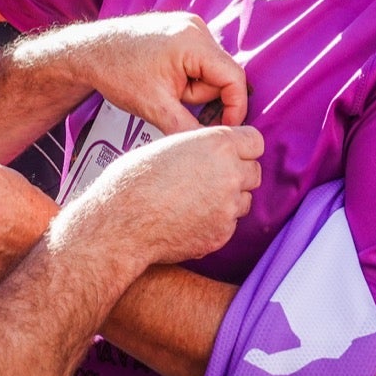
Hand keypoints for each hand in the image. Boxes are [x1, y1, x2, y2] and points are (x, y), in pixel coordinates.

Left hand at [63, 12, 247, 133]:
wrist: (89, 52)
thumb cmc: (116, 73)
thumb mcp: (154, 107)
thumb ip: (187, 128)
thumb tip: (212, 146)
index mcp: (193, 42)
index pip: (234, 78)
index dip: (235, 108)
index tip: (223, 130)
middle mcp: (196, 28)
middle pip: (221, 75)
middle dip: (201, 97)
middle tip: (171, 102)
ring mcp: (189, 26)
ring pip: (210, 70)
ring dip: (193, 88)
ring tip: (163, 89)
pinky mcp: (181, 30)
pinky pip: (199, 61)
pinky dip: (188, 76)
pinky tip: (164, 80)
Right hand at [64, 125, 263, 268]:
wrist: (121, 223)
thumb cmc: (133, 182)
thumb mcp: (168, 147)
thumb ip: (199, 148)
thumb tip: (211, 151)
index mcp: (217, 143)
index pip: (255, 141)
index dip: (242, 148)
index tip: (231, 154)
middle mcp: (230, 173)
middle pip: (254, 171)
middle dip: (238, 175)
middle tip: (211, 180)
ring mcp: (228, 206)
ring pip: (244, 200)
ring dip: (228, 200)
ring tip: (194, 201)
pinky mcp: (222, 233)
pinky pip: (229, 225)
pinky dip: (215, 223)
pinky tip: (188, 220)